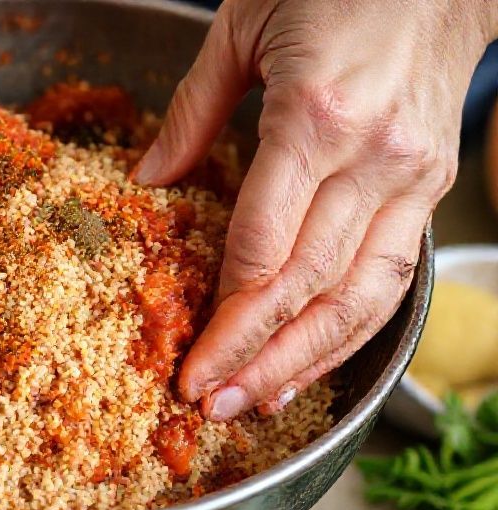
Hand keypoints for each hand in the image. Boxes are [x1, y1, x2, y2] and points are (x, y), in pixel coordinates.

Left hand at [133, 0, 497, 419]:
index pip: (263, 245)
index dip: (226, 314)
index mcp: (313, 117)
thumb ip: (192, 111)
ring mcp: (410, 176)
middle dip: (254, 353)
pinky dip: (352, 327)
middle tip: (210, 402)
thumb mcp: (242, 27)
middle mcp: (370, 157)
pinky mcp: (429, 184)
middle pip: (307, 283)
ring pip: (359, 294)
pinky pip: (390, 274)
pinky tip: (313, 361)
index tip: (191, 360)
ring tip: (255, 402)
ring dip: (304, 359)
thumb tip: (150, 179)